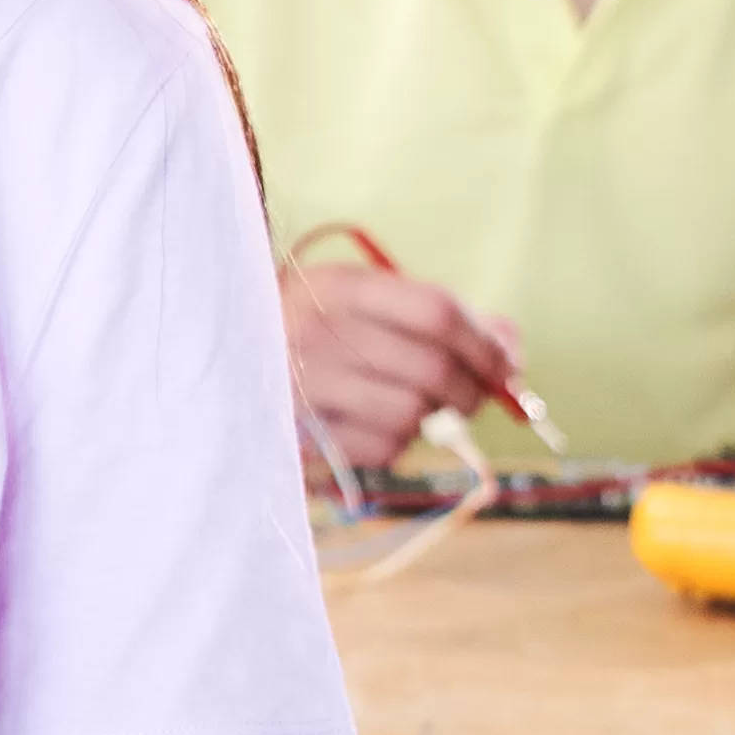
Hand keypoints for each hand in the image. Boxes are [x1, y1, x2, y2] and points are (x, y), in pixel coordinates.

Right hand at [280, 257, 523, 478]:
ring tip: (413, 412)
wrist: (223, 362)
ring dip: (428, 422)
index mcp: (338, 286)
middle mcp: (315, 329)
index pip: (436, 313)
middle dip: (470, 391)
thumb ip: (441, 317)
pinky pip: (379, 449)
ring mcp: (301, 384)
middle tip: (471, 400)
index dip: (484, 345)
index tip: (504, 367)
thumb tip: (511, 346)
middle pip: (432, 368)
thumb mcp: (365, 305)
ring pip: (411, 414)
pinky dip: (394, 445)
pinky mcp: (296, 434)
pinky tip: (375, 430)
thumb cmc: (313, 332)